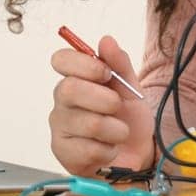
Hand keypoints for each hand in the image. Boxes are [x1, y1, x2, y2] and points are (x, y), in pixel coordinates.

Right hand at [48, 36, 155, 176]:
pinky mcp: (62, 152)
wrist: (136, 155)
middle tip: (118, 107)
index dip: (83, 64)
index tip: (106, 74)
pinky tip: (108, 149)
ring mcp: (59, 127)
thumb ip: (120, 64)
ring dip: (115, 129)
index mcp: (75, 79)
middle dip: (104, 99)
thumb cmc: (128, 118)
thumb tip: (106, 40)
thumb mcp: (131, 89)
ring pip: (87, 122)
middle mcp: (62, 101)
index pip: (61, 60)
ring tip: (120, 133)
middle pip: (69, 90)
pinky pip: (88, 149)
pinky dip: (108, 150)